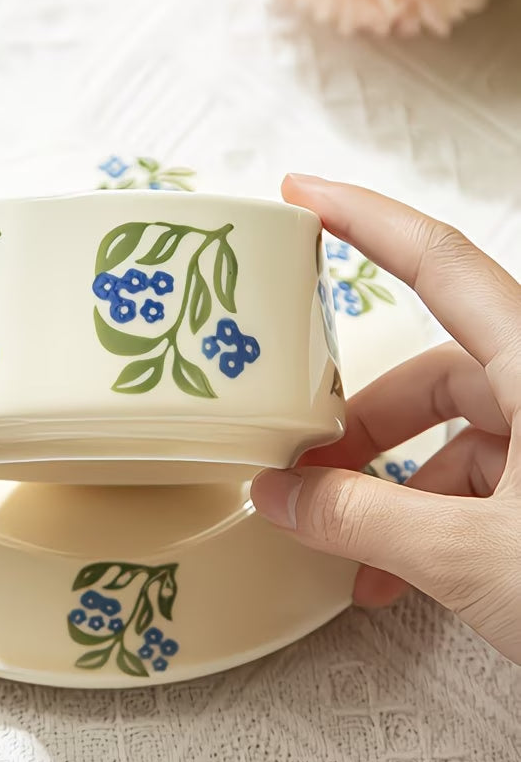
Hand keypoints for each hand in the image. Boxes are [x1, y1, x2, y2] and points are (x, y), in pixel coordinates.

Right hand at [251, 175, 520, 664]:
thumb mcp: (477, 555)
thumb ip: (364, 519)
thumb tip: (279, 498)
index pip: (437, 260)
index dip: (362, 217)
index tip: (302, 192)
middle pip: (434, 372)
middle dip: (360, 423)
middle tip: (302, 464)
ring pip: (457, 434)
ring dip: (389, 485)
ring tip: (343, 538)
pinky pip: (482, 481)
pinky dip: (427, 519)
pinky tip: (392, 569)